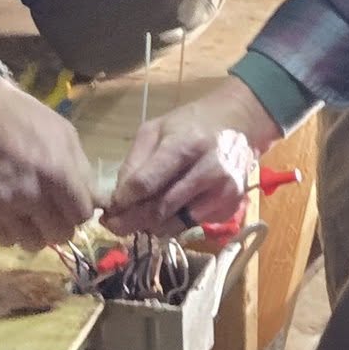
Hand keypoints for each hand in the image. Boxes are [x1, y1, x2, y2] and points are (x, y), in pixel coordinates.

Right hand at [0, 78, 96, 250]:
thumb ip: (83, 171)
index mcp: (58, 174)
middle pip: (61, 235)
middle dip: (61, 224)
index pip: (82, 216)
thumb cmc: (24, 117)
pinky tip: (11, 215)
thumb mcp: (64, 133)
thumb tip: (97, 201)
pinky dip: (11, 232)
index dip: (80, 211)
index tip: (72, 203)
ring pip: (33, 244)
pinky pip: (5, 240)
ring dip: (36, 232)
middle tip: (53, 211)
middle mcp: (33, 196)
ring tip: (31, 215)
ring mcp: (5, 206)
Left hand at [103, 75, 279, 236]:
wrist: (239, 124)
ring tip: (136, 219)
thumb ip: (135, 161)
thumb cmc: (191, 124)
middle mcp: (209, 171)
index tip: (108, 208)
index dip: (123, 200)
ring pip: (175, 223)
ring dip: (151, 226)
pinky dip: (173, 223)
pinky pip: (192, 225)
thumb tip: (118, 197)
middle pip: (160, 208)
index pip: (147, 183)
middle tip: (113, 225)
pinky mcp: (231, 207)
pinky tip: (165, 213)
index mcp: (186, 145)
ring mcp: (224, 192)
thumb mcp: (156, 129)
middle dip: (131, 220)